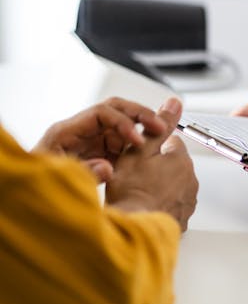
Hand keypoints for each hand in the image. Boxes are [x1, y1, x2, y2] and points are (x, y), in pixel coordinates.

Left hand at [34, 97, 166, 181]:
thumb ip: (84, 173)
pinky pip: (123, 142)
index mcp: (67, 131)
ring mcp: (91, 140)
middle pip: (116, 109)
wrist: (29, 194)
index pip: (103, 113)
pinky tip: (150, 150)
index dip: (123, 122)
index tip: (138, 140)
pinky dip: (139, 144)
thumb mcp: (58, 179)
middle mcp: (81, 131)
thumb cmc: (36, 183)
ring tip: (162, 134)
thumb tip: (108, 168)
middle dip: (140, 114)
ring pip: (123, 123)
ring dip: (143, 126)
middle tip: (160, 125)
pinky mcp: (100, 152)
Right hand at [105, 98, 197, 230]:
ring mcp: (188, 200)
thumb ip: (159, 125)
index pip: (170, 142)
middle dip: (157, 167)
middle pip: (173, 165)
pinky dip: (162, 205)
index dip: (151, 147)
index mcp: (181, 159)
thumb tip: (174, 103)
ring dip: (160, 186)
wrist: (133, 226)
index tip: (139, 155)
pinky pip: (173, 205)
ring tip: (139, 193)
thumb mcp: (140, 149)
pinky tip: (147, 207)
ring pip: (174, 185)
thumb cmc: (132, 190)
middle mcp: (191, 178)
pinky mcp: (183, 218)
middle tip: (135, 176)